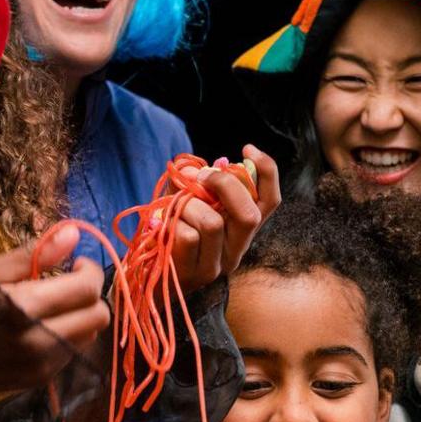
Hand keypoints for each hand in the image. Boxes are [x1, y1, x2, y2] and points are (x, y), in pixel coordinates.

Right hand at [0, 225, 111, 396]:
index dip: (90, 271)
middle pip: (99, 316)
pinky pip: (73, 351)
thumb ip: (34, 254)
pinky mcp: (42, 379)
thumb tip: (73, 233)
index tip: (76, 265)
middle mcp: (40, 341)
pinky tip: (42, 328)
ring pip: (91, 335)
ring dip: (81, 316)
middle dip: (91, 295)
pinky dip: (67, 334)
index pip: (87, 289)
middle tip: (70, 284)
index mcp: (25, 308)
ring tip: (53, 307)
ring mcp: (44, 365)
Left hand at [167, 145, 281, 292]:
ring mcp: (217, 264)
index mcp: (242, 229)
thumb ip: (199, 185)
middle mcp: (237, 249)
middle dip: (223, 185)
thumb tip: (201, 171)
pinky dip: (173, 222)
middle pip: (248, 215)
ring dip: (188, 205)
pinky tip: (165, 227)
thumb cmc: (173, 230)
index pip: (270, 201)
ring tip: (175, 207)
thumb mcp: (191, 203)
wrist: (151, 272)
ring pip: (212, 223)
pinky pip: (187, 236)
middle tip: (202, 176)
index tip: (246, 148)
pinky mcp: (194, 273)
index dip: (266, 171)